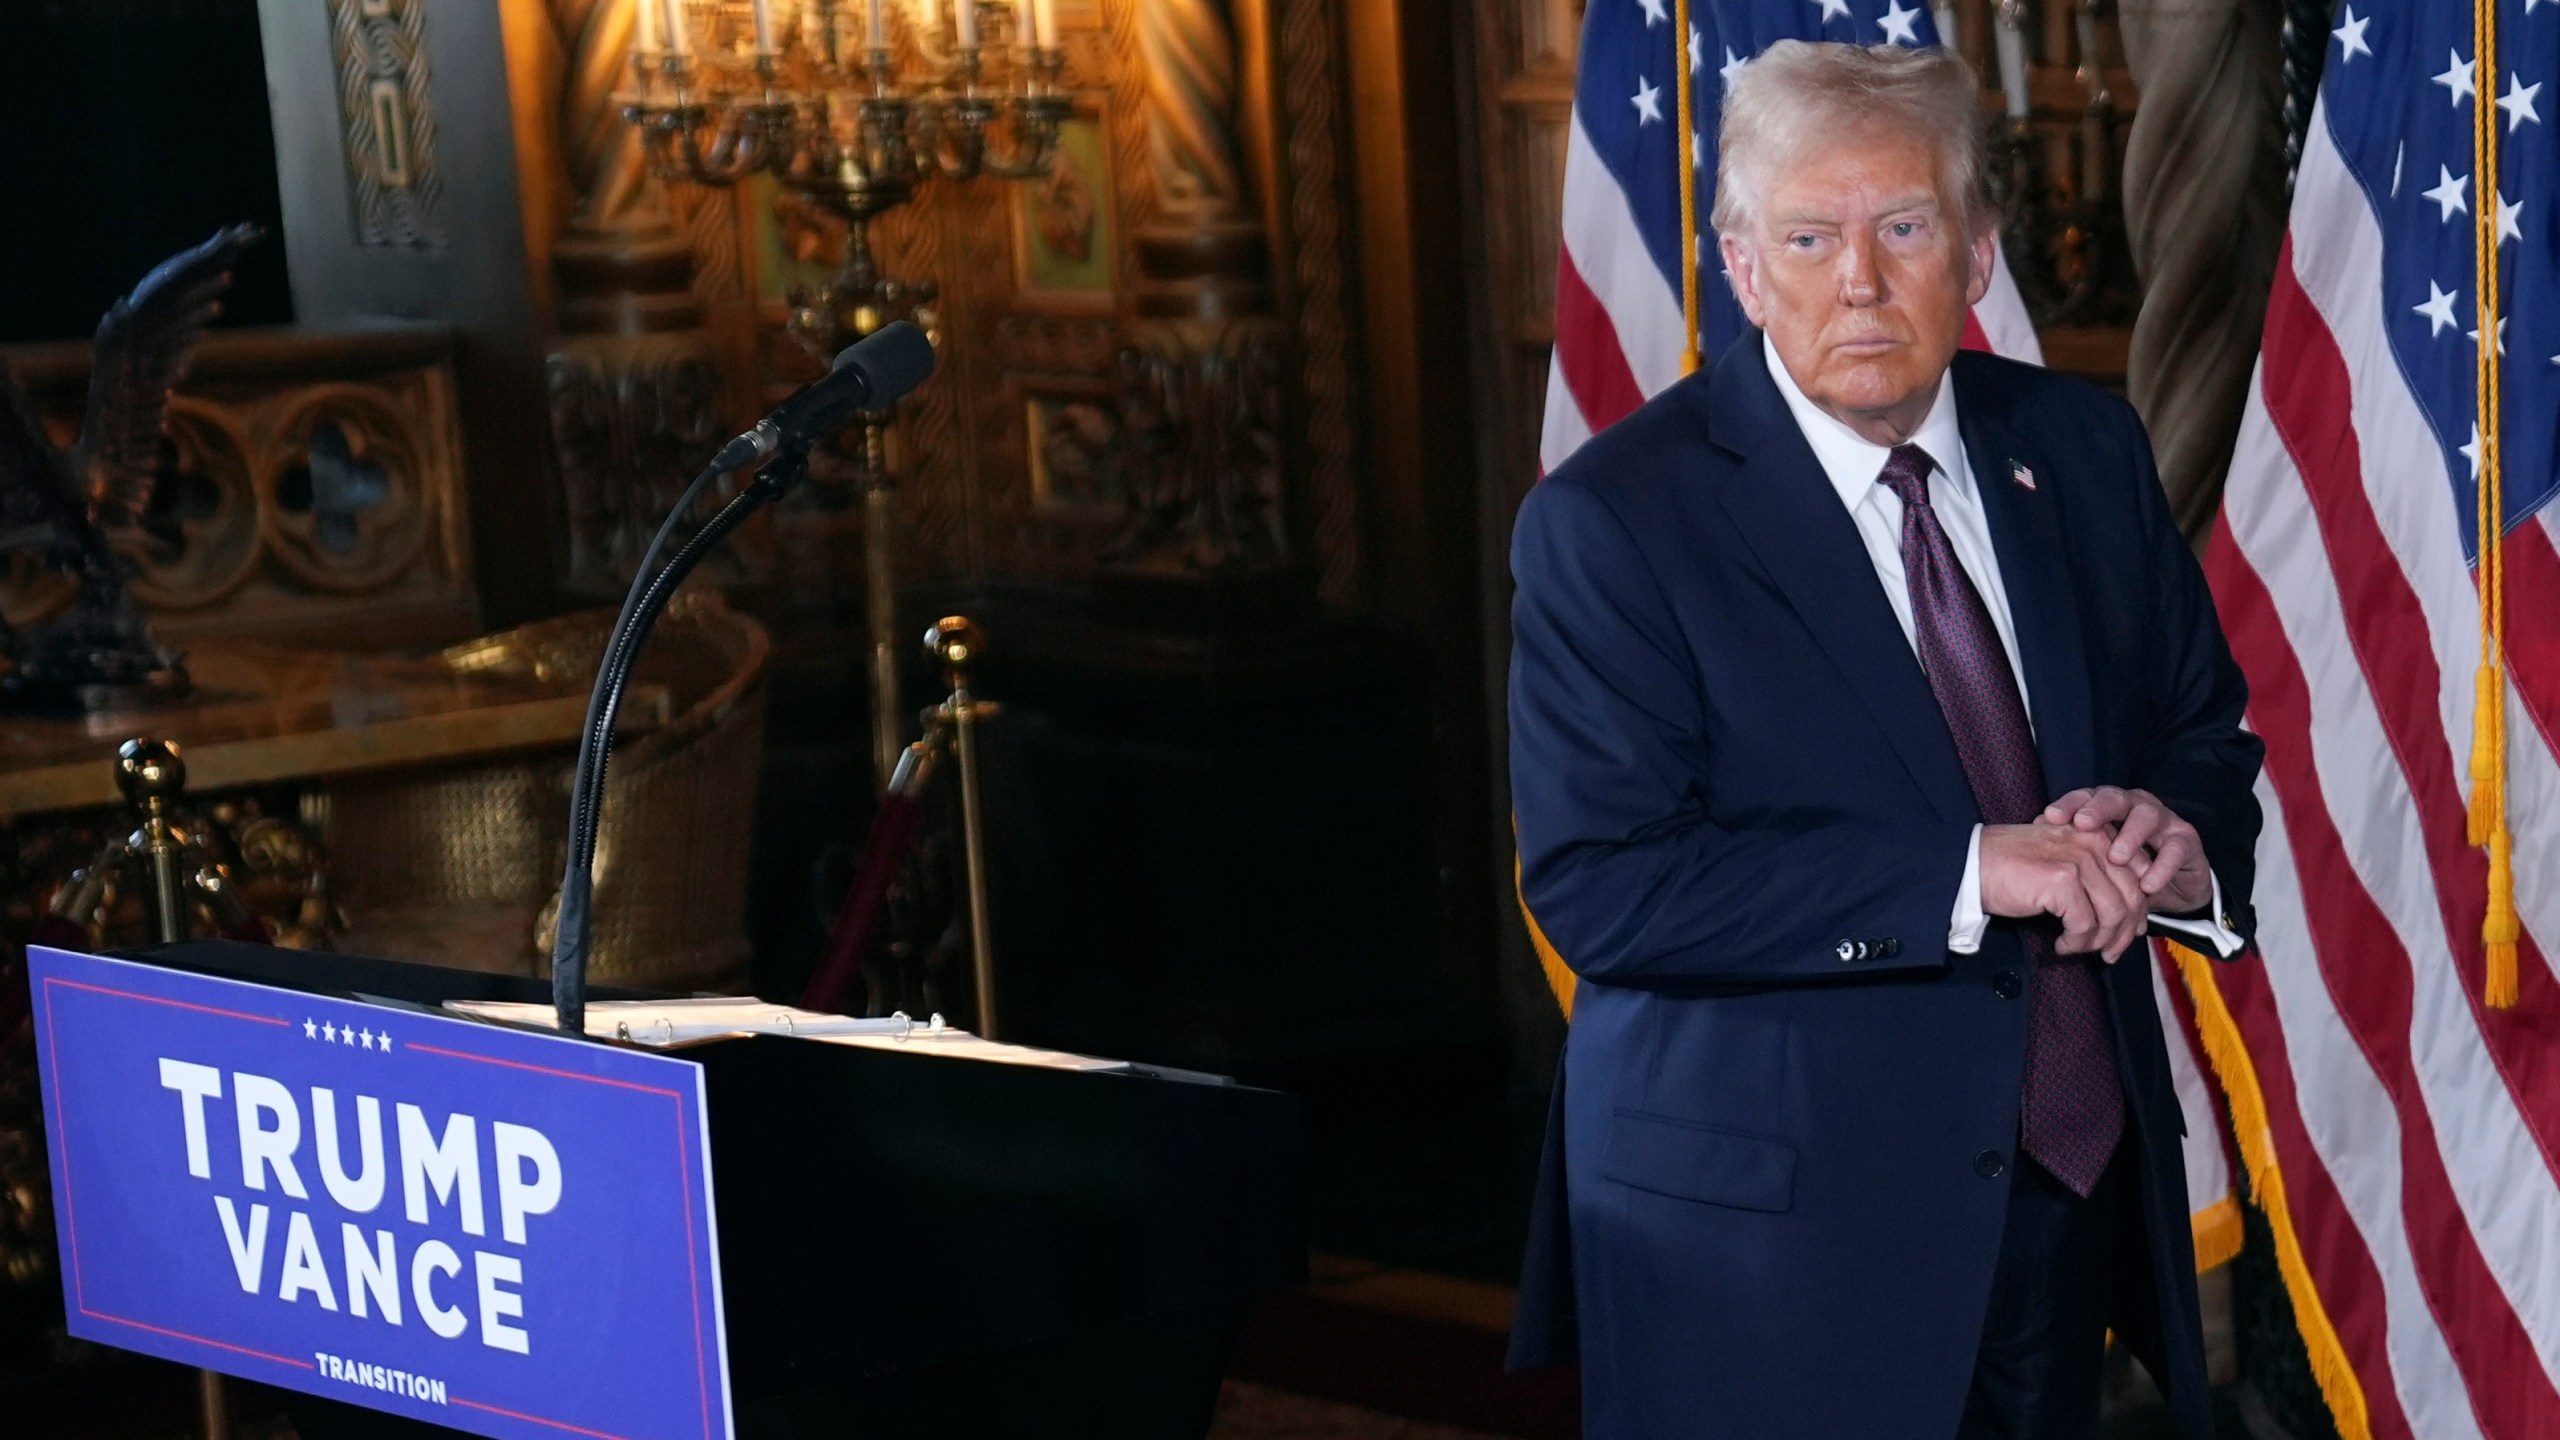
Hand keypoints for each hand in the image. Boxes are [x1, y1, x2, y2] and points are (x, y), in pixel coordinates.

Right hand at [1978, 823, 2150, 960]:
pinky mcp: (2062, 880)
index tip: (2125, 933)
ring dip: (2097, 941)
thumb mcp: (2062, 860)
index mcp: (2098, 834)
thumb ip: (2095, 874)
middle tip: (2109, 953)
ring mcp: (2079, 859)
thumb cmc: (2013, 867)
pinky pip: (2085, 924)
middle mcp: (2094, 841)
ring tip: (2078, 949)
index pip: (2138, 876)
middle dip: (2123, 934)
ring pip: (2112, 914)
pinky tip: (2060, 945)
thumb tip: (2126, 914)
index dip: (2137, 911)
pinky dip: (2076, 942)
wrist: (1971, 865)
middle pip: (2131, 897)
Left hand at [2038, 786, 2212, 915]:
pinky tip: (2147, 884)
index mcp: (2109, 807)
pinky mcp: (2186, 840)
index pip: (2085, 797)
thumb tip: (2031, 836)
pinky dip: (2161, 866)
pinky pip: (2176, 848)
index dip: (2068, 804)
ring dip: (2130, 836)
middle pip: (2115, 798)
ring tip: (2115, 857)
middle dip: (2098, 809)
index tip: (2049, 817)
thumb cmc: (2123, 866)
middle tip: (2082, 825)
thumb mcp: (2095, 858)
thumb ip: (2070, 846)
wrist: (2171, 883)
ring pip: (2147, 816)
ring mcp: (2163, 819)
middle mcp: (2134, 806)